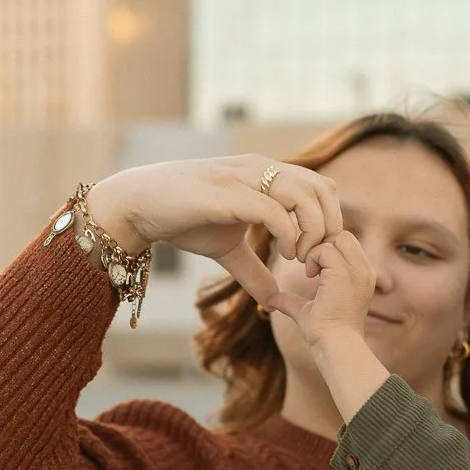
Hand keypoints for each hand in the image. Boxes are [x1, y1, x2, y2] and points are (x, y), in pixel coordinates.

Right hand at [85, 157, 340, 307]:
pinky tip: (285, 254)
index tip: (317, 256)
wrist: (140, 205)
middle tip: (316, 259)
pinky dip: (288, 233)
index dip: (329, 221)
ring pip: (304, 195)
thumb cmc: (182, 219)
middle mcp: (261, 170)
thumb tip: (275, 299)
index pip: (320, 188)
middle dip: (329, 226)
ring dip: (313, 230)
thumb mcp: (226, 250)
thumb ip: (253, 271)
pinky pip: (273, 209)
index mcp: (265, 175)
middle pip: (322, 188)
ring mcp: (245, 178)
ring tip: (301, 259)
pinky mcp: (228, 194)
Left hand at [267, 232, 376, 347]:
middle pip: (344, 235)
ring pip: (337, 237)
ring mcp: (358, 270)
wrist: (335, 346)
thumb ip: (291, 301)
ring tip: (309, 272)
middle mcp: (364, 270)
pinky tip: (310, 276)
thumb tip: (271, 300)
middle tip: (307, 265)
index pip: (345, 244)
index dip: (325, 248)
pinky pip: (325, 249)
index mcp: (360, 276)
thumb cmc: (324, 334)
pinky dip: (312, 257)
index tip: (310, 267)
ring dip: (317, 250)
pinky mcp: (345, 273)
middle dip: (322, 244)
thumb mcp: (306, 311)